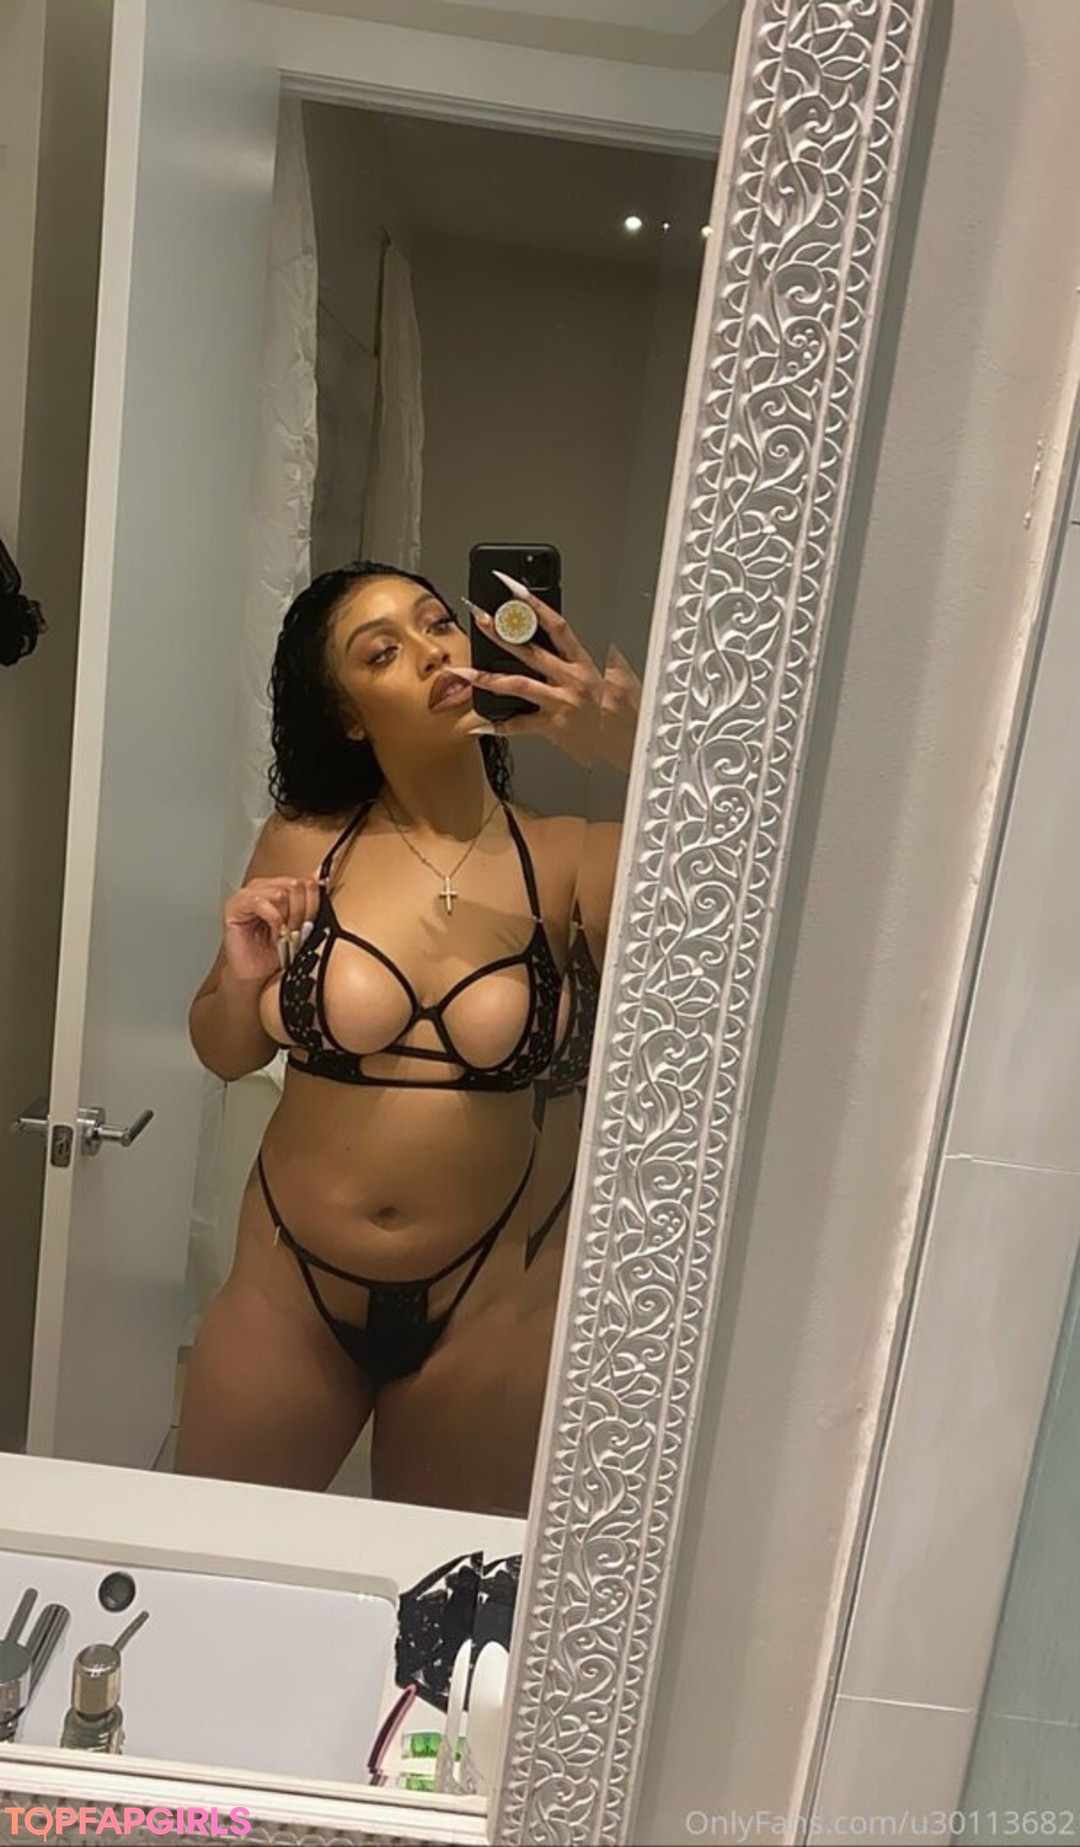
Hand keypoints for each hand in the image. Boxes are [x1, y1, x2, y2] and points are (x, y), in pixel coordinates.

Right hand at [222, 875, 320, 985]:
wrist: (257, 974)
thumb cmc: (276, 951)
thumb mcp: (301, 923)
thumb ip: (309, 899)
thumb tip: (321, 878)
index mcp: (279, 887)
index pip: (306, 882)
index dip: (312, 905)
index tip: (309, 923)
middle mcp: (263, 887)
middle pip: (294, 885)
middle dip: (300, 913)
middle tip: (295, 931)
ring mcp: (247, 894)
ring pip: (280, 893)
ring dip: (286, 918)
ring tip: (283, 934)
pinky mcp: (235, 905)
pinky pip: (260, 902)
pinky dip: (273, 920)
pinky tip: (274, 933)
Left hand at [458, 593, 640, 771]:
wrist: (635, 743)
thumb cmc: (628, 713)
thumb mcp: (619, 676)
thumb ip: (595, 660)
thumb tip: (573, 646)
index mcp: (585, 663)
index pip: (557, 626)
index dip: (534, 605)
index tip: (514, 590)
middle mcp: (571, 680)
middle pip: (529, 651)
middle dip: (501, 634)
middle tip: (480, 620)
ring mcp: (560, 703)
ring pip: (517, 685)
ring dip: (487, 677)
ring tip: (464, 672)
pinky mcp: (554, 728)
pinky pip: (520, 726)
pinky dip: (499, 725)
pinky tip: (481, 723)